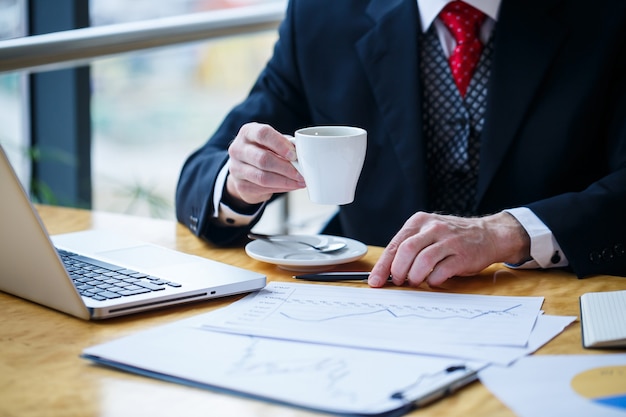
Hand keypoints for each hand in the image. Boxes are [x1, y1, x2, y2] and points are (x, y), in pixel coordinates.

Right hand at [226, 122, 305, 205]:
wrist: (244, 168)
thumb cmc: (262, 150)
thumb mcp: (271, 142)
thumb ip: (285, 144)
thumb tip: (303, 153)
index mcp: (247, 132)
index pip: (263, 134)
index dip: (280, 144)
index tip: (294, 154)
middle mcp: (238, 149)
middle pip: (263, 159)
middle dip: (286, 168)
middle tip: (301, 173)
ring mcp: (236, 168)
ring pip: (263, 177)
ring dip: (285, 181)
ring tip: (300, 182)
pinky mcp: (240, 186)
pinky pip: (263, 188)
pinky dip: (280, 188)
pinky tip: (291, 186)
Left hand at [368, 211, 530, 287]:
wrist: (487, 234)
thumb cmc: (451, 237)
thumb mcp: (427, 233)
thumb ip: (408, 247)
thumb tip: (386, 272)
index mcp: (419, 221)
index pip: (395, 244)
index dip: (383, 265)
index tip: (376, 281)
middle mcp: (434, 228)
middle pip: (406, 251)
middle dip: (397, 271)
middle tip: (397, 282)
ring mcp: (449, 240)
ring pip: (423, 261)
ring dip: (414, 277)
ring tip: (414, 282)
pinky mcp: (463, 255)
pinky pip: (441, 271)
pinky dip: (433, 280)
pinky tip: (433, 280)